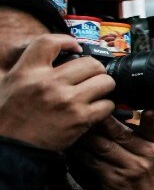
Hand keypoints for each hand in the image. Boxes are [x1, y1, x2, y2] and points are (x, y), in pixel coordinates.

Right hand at [0, 34, 116, 151]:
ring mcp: (67, 101)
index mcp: (27, 71)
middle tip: (90, 77)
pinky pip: (107, 104)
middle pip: (90, 62)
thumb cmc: (9, 116)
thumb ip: (24, 65)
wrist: (13, 148)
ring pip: (105, 81)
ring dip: (103, 87)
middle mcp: (48, 83)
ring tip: (95, 92)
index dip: (67, 41)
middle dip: (94, 69)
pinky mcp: (80, 119)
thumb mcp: (6, 83)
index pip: (50, 42)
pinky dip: (105, 106)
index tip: (75, 47)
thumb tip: (44, 52)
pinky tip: (95, 109)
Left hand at [72, 110, 153, 189]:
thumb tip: (147, 108)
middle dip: (99, 120)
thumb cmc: (149, 167)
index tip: (124, 105)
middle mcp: (144, 157)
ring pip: (102, 147)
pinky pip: (92, 162)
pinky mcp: (113, 180)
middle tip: (82, 107)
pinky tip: (70, 143)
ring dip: (85, 134)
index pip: (149, 127)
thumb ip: (151, 128)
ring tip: (71, 122)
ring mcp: (128, 169)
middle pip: (118, 134)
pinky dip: (80, 152)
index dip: (141, 116)